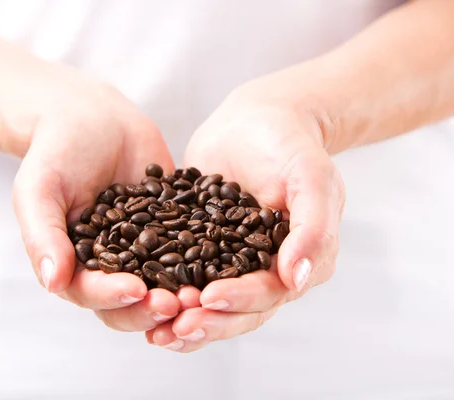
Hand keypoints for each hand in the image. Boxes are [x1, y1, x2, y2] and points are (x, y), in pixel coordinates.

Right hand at [12, 78, 183, 331]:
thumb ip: (43, 235)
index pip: (91, 293)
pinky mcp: (174, 230)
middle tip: (177, 302)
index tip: (136, 291)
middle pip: (131, 302)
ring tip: (202, 292)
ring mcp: (145, 251)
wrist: (92, 118)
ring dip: (182, 294)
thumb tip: (53, 281)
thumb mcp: (39, 189)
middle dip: (152, 307)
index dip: (112, 297)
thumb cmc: (56, 152)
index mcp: (75, 265)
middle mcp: (112, 266)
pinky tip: (225, 260)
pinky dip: (207, 259)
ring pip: (164, 285)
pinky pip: (191, 250)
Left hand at [146, 70, 345, 351]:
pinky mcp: (204, 251)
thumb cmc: (290, 143)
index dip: (241, 301)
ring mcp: (234, 263)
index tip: (208, 299)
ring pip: (211, 304)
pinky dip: (167, 294)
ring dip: (185, 321)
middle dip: (208, 322)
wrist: (257, 120)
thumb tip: (297, 280)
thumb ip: (311, 226)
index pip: (271, 292)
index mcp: (300, 260)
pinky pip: (186, 279)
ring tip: (155, 333)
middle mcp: (268, 270)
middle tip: (175, 328)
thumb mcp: (310, 176)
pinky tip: (142, 303)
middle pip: (239, 310)